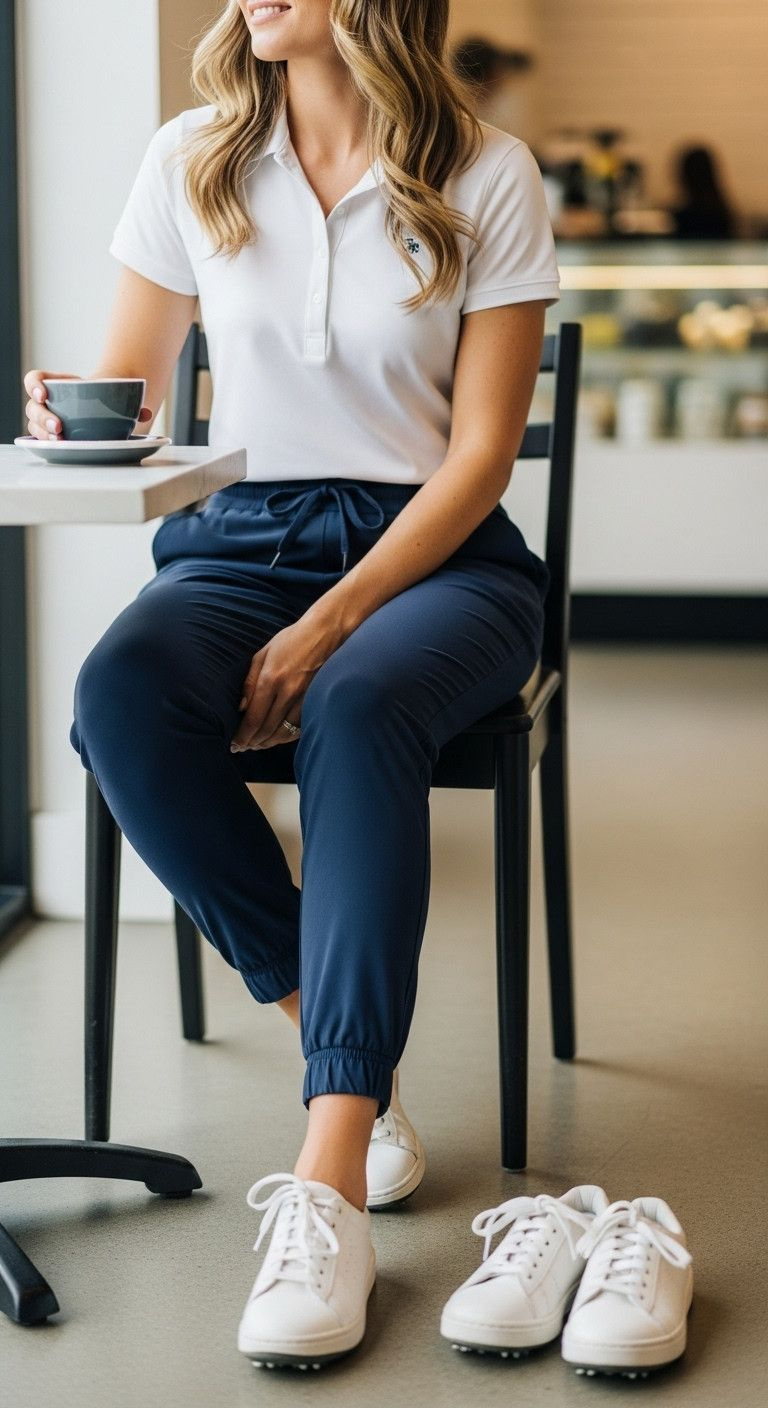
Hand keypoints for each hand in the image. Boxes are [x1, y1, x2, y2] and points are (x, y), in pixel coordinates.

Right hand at [23, 368, 152, 439]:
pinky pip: (42, 439)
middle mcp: (48, 402)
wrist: (106, 408)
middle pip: (33, 407)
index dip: (34, 385)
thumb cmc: (107, 398)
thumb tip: (144, 412)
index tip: (44, 394)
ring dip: (44, 434)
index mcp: (58, 384)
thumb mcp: (115, 393)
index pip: (35, 379)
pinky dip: (47, 444)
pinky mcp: (52, 436)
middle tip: (59, 426)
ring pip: (34, 425)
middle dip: (43, 417)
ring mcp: (47, 419)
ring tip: (60, 440)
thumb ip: (130, 400)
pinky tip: (58, 448)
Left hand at [230, 616, 338, 750]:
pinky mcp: (315, 701)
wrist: (324, 633)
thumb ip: (249, 682)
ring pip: (283, 733)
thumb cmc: (290, 641)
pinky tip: (275, 738)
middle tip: (242, 747)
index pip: (253, 718)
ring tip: (256, 745)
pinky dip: (284, 737)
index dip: (242, 735)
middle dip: (252, 742)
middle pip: (266, 729)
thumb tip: (241, 708)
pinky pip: (298, 728)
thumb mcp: (262, 654)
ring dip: (267, 743)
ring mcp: (304, 698)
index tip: (234, 743)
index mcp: (271, 679)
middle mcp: (287, 692)